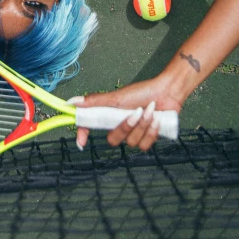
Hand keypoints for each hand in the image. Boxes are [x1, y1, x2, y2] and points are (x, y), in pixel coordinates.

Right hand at [68, 76, 182, 151]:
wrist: (167, 93)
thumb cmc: (142, 92)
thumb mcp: (117, 97)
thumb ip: (95, 101)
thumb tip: (72, 102)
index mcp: (109, 116)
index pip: (91, 127)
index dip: (83, 134)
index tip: (82, 142)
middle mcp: (119, 127)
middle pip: (113, 140)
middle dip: (126, 127)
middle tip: (136, 113)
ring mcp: (133, 134)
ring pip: (131, 143)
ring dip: (143, 126)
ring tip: (150, 111)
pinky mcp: (147, 139)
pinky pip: (144, 146)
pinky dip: (151, 132)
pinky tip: (157, 120)